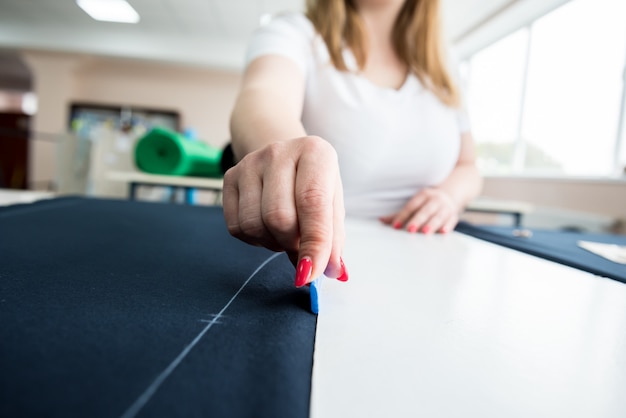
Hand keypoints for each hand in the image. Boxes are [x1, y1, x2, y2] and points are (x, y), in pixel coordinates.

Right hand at [222, 136, 346, 286]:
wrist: (285, 158)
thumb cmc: (313, 185)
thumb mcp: (333, 205)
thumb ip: (334, 239)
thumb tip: (334, 272)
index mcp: (315, 153)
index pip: (312, 203)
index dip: (313, 243)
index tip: (310, 274)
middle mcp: (279, 152)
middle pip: (279, 218)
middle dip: (292, 245)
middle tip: (301, 246)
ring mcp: (250, 163)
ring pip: (254, 225)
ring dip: (273, 243)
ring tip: (285, 232)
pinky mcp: (229, 177)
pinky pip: (237, 228)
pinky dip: (255, 240)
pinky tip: (267, 228)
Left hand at [379, 187, 459, 233]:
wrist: (450, 195)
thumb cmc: (427, 202)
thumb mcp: (415, 203)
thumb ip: (399, 214)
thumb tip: (381, 220)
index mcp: (423, 195)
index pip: (411, 206)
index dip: (403, 216)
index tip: (396, 226)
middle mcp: (435, 200)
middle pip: (425, 211)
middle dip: (417, 220)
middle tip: (410, 230)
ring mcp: (445, 207)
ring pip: (438, 216)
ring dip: (432, 225)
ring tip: (425, 233)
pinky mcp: (453, 215)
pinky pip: (451, 221)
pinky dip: (447, 226)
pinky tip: (443, 232)